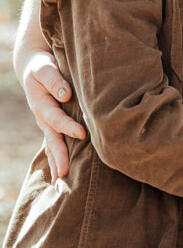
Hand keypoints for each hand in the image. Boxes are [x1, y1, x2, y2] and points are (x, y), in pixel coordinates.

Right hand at [21, 50, 86, 181]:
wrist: (34, 67)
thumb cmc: (42, 66)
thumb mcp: (44, 68)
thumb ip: (54, 80)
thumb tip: (67, 95)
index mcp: (42, 105)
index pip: (56, 119)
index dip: (68, 127)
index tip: (82, 134)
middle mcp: (43, 118)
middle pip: (52, 139)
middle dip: (59, 156)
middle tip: (64, 174)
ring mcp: (47, 123)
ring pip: (52, 145)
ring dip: (56, 162)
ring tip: (59, 182)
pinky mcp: (52, 124)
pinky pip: (55, 143)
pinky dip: (57, 157)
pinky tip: (61, 172)